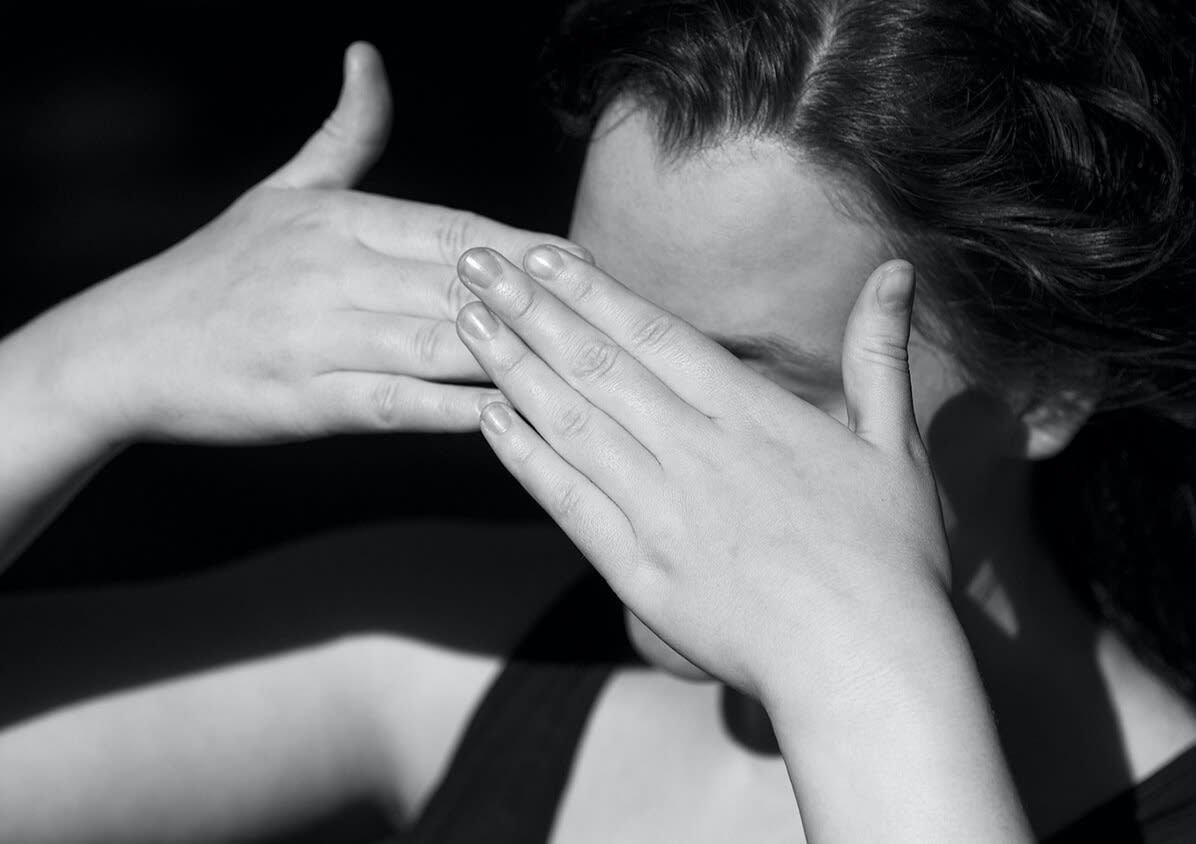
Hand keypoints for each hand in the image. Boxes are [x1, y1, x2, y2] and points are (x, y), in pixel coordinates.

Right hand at [32, 43, 586, 444]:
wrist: (124, 347)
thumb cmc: (211, 273)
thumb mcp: (279, 193)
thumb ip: (340, 134)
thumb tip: (368, 57)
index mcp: (339, 219)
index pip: (457, 230)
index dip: (529, 251)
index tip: (589, 265)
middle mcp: (335, 269)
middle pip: (464, 285)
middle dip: (544, 305)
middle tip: (617, 321)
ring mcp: (321, 335)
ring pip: (442, 341)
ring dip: (518, 354)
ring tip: (587, 371)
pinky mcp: (306, 398)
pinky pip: (399, 403)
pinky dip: (458, 410)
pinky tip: (511, 418)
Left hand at [453, 245, 952, 703]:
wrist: (864, 666)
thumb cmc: (890, 560)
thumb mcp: (895, 446)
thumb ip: (879, 354)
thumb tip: (897, 267)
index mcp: (752, 415)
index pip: (654, 333)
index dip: (590, 290)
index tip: (540, 255)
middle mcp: (695, 451)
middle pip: (597, 364)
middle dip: (529, 308)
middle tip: (473, 263)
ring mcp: (660, 511)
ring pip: (571, 421)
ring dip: (512, 367)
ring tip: (463, 321)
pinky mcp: (636, 571)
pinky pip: (568, 501)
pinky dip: (525, 458)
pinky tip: (488, 419)